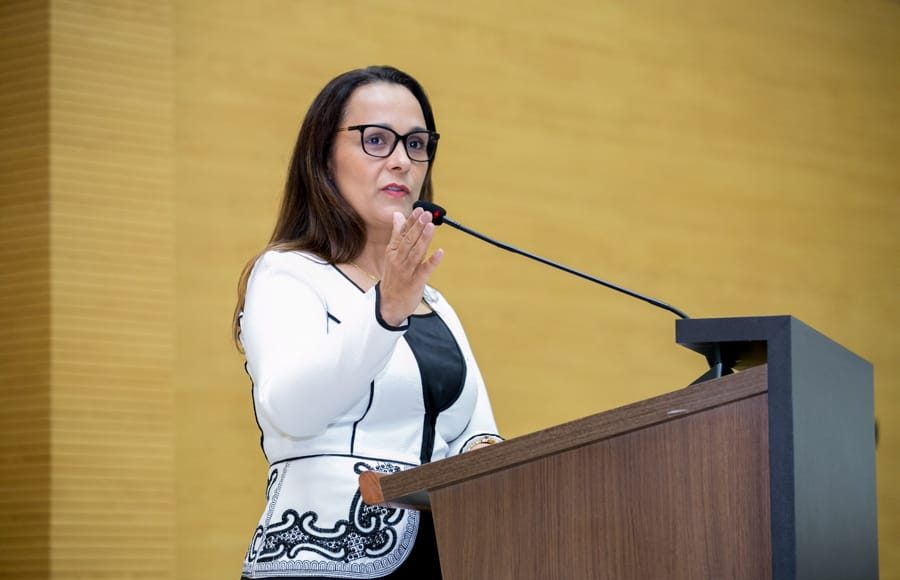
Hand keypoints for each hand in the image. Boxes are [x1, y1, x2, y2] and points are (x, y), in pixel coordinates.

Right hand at [378, 207, 443, 325]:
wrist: (388, 304)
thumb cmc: (393, 277)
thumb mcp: (391, 254)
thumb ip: (397, 234)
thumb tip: (398, 215)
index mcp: (393, 252)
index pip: (402, 233)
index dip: (411, 221)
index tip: (419, 210)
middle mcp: (398, 260)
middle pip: (409, 241)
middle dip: (418, 227)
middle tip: (426, 214)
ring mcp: (407, 271)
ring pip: (416, 253)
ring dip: (424, 239)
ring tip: (431, 226)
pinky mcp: (415, 282)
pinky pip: (424, 271)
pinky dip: (432, 261)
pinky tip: (440, 252)